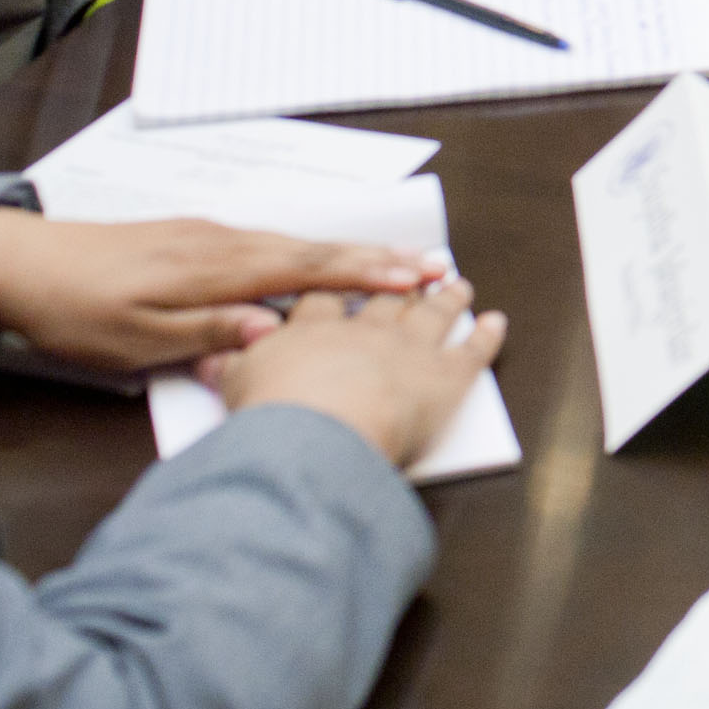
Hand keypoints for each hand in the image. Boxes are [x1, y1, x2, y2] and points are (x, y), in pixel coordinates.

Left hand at [0, 209, 432, 373]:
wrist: (17, 264)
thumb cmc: (74, 311)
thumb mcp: (135, 341)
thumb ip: (207, 334)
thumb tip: (272, 329)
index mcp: (212, 269)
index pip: (307, 269)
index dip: (366, 275)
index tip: (417, 278)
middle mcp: (220, 243)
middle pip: (313, 250)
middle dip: (377, 259)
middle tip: (435, 266)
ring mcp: (208, 236)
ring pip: (294, 245)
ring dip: (349, 255)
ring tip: (398, 263)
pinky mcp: (194, 239)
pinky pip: (269, 244)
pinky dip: (310, 254)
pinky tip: (324, 263)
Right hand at [204, 279, 506, 472]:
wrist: (312, 438)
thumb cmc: (269, 419)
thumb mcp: (231, 389)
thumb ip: (228, 368)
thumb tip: (212, 358)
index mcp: (309, 331)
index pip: (322, 300)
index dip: (335, 288)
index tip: (344, 278)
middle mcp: (362, 330)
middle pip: (381, 299)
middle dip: (396, 284)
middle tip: (411, 271)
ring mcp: (407, 347)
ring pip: (430, 313)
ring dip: (446, 298)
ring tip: (456, 283)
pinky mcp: (445, 376)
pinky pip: (473, 350)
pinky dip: (487, 335)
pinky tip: (496, 323)